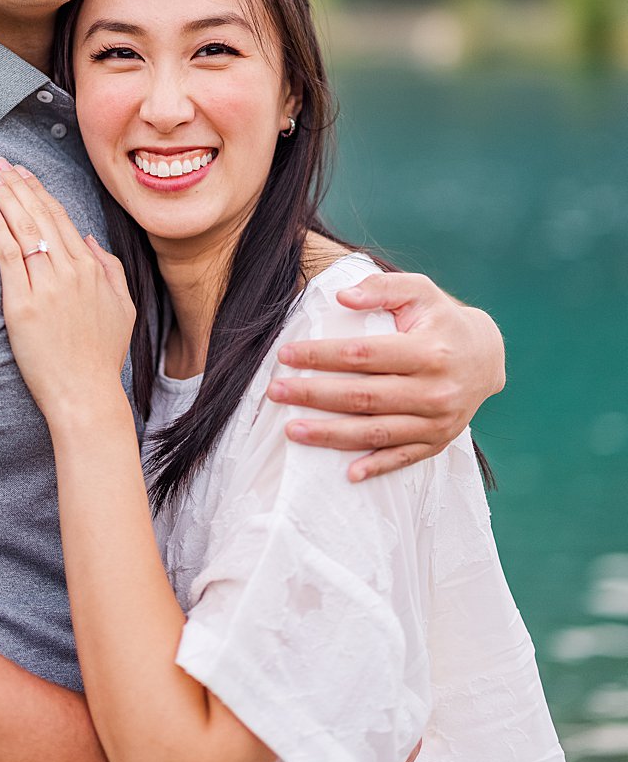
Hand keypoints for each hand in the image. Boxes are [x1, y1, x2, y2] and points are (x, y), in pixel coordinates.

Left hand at [0, 159, 133, 423]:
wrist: (85, 394)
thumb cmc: (101, 357)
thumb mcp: (122, 307)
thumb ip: (110, 269)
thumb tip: (87, 240)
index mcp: (92, 269)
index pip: (61, 219)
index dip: (40, 193)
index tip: (24, 174)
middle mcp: (70, 271)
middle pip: (40, 216)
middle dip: (18, 185)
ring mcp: (47, 286)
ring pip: (24, 229)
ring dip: (6, 197)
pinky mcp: (22, 303)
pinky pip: (8, 256)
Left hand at [273, 272, 503, 480]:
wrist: (486, 356)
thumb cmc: (441, 319)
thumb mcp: (419, 291)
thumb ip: (381, 288)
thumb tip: (342, 296)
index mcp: (428, 352)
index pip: (363, 355)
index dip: (321, 355)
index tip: (284, 355)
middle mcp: (435, 390)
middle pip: (363, 397)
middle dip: (314, 395)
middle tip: (275, 392)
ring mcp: (438, 420)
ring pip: (378, 432)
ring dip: (331, 435)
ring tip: (292, 430)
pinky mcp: (439, 441)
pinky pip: (404, 457)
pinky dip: (376, 466)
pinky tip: (347, 473)